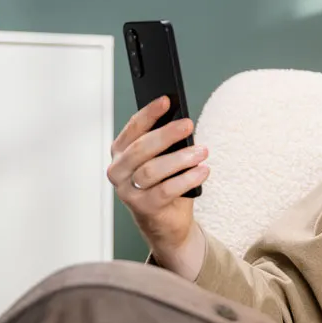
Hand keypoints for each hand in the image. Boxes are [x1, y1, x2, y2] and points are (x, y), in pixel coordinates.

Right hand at [107, 95, 210, 276]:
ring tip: (202, 151)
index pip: (133, 128)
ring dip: (180, 158)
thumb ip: (166, 144)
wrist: (167, 223)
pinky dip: (187, 179)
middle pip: (141, 148)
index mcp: (121, 152)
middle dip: (166, 134)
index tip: (167, 100)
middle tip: (189, 124)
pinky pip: (165, 191)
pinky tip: (203, 171)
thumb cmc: (166, 183)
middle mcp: (118, 171)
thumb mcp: (164, 159)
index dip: (149, 113)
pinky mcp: (143, 208)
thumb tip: (182, 123)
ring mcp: (127, 191)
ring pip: (151, 170)